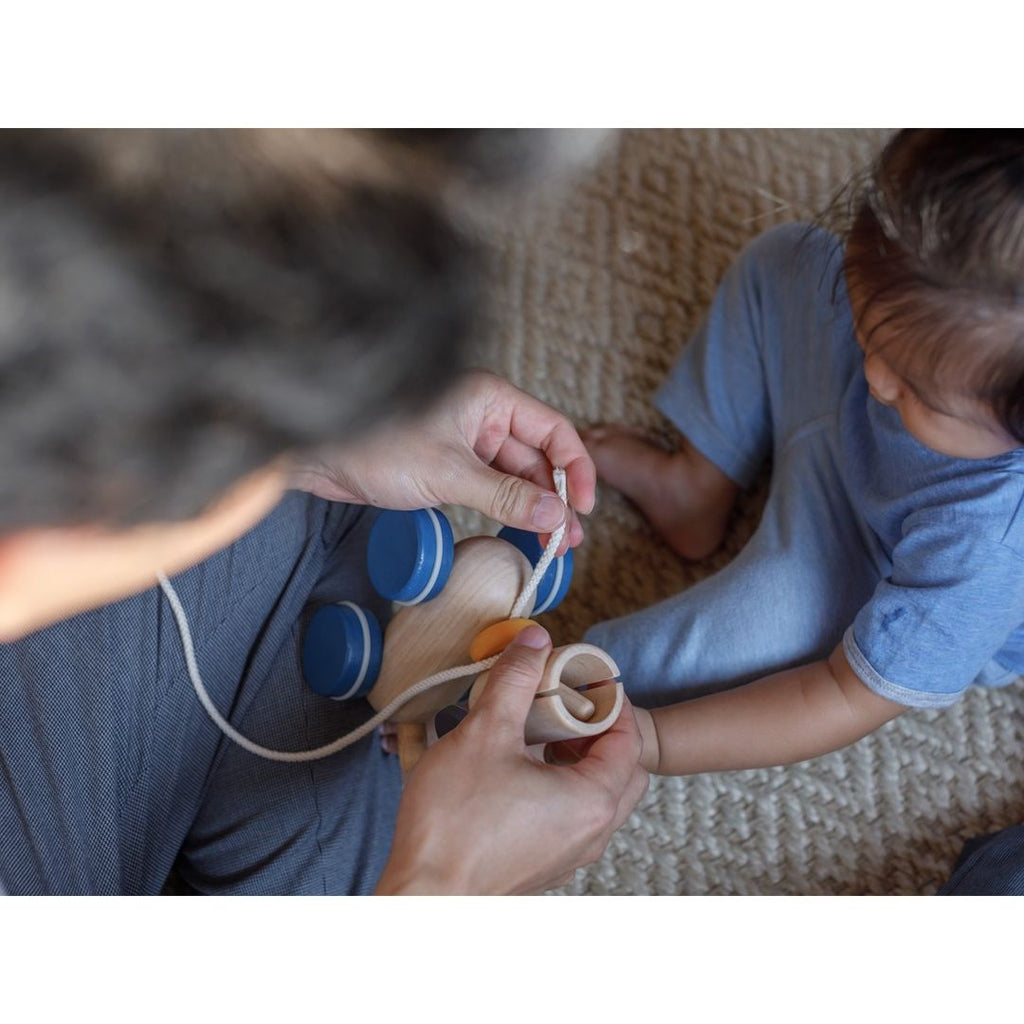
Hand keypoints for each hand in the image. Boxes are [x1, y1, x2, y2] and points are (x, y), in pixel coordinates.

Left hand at [289, 369, 595, 553]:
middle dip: (556, 498)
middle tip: (569, 540)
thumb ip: (506, 496)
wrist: (315, 456)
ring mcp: (464, 441)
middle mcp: (482, 415)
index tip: (583, 507)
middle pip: (538, 457)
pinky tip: (519, 533)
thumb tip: (556, 517)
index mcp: (489, 398)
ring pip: (515, 476)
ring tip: (551, 545)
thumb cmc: (375, 445)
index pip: (553, 430)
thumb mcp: (449, 474)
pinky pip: (490, 488)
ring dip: (533, 509)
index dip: (576, 468)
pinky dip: (506, 510)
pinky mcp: (446, 465)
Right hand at [375, 625, 648, 893]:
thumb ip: (516, 680)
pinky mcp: (543, 863)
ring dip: (577, 757)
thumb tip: (535, 641)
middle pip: (622, 769)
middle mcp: (592, 833)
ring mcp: (569, 854)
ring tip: (537, 730)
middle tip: (565, 703)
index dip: (610, 699)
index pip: (627, 738)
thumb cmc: (455, 822)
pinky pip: (570, 816)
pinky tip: (517, 767)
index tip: (584, 676)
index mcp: (593, 800)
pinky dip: (559, 784)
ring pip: (596, 795)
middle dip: (598, 730)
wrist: (424, 896)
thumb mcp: (485, 733)